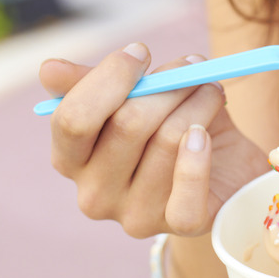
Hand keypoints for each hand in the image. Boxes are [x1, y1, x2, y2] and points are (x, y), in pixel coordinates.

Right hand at [40, 43, 266, 237]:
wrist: (228, 171)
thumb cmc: (173, 128)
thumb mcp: (135, 100)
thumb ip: (95, 83)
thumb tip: (50, 70)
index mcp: (72, 160)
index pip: (74, 119)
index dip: (110, 78)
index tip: (142, 52)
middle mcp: (95, 194)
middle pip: (127, 125)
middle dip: (166, 86)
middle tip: (193, 66)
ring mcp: (136, 214)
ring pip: (167, 141)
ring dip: (197, 104)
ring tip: (211, 89)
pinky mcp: (179, 225)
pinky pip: (188, 187)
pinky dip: (198, 155)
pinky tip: (205, 134)